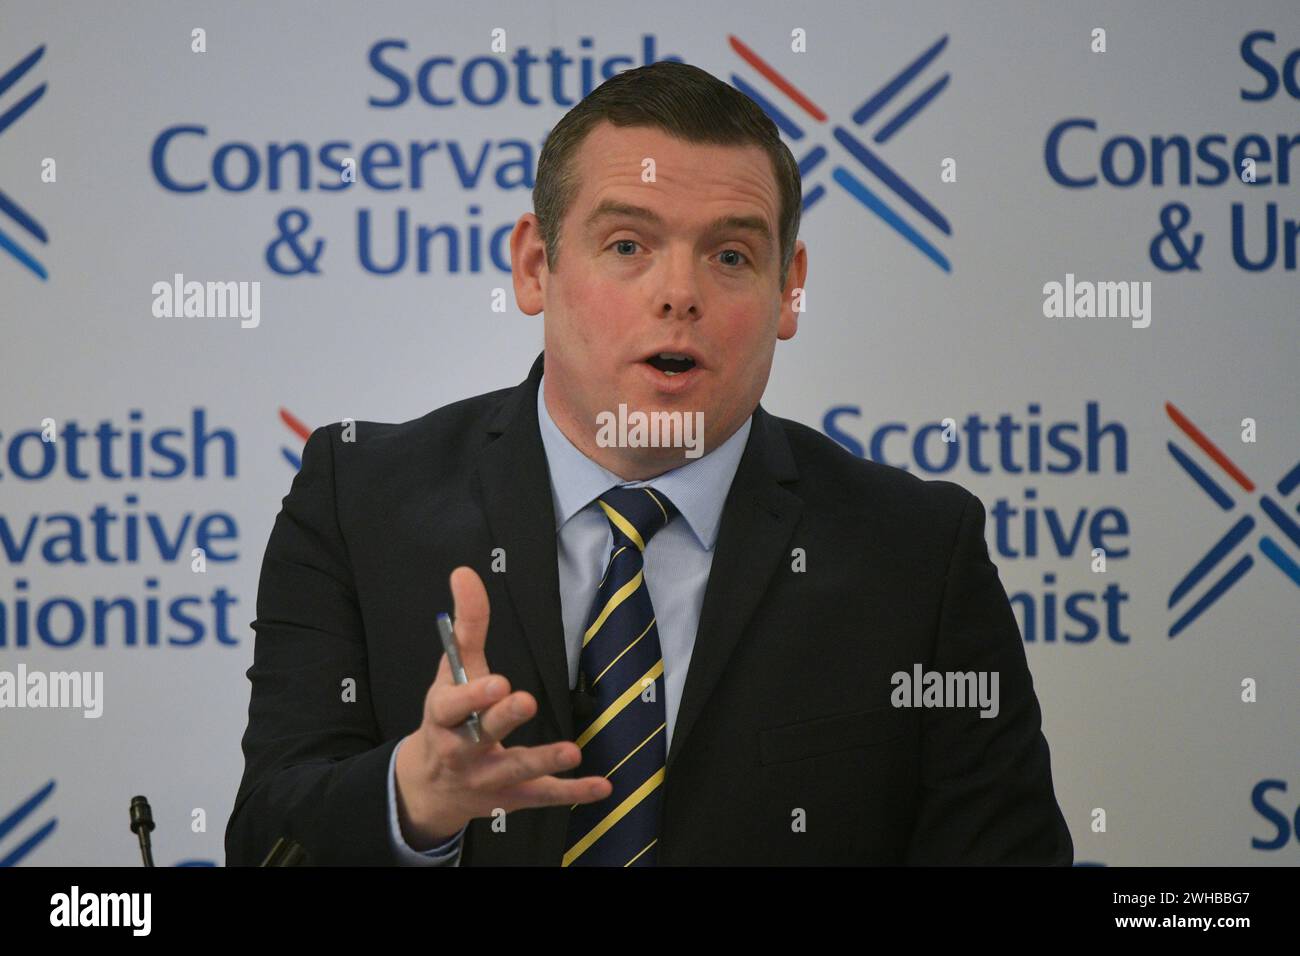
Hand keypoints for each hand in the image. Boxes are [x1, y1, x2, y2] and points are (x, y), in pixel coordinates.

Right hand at [394, 566, 612, 849]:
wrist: (429, 786)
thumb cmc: (447, 716)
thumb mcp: (451, 671)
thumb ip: (464, 624)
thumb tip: (465, 572)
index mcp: (444, 715)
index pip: (451, 706)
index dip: (472, 696)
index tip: (497, 682)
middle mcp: (461, 749)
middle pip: (481, 735)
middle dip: (503, 719)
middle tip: (526, 701)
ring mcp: (487, 777)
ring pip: (515, 770)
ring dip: (543, 760)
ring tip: (572, 752)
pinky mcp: (511, 797)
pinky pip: (543, 795)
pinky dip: (572, 793)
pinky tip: (602, 786)